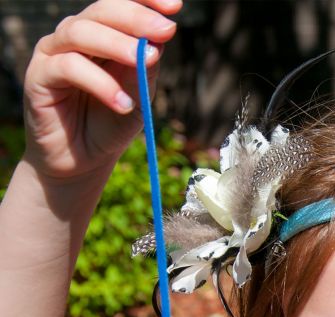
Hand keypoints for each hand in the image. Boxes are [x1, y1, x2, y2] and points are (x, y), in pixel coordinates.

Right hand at [23, 0, 181, 181]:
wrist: (83, 162)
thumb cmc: (110, 126)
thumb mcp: (138, 99)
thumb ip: (145, 71)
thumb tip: (157, 41)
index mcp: (102, 36)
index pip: (120, 6)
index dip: (145, 0)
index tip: (174, 6)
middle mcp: (76, 37)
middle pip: (102, 12)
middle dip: (136, 18)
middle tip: (165, 30)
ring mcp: (54, 53)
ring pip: (82, 32)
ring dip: (119, 46)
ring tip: (145, 65)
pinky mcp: (39, 76)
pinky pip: (69, 67)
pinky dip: (100, 83)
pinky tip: (123, 104)